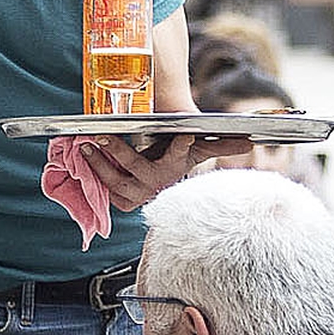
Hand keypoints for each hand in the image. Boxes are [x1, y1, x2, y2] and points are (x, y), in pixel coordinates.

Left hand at [79, 133, 251, 212]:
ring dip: (99, 165)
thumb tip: (250, 142)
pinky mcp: (124, 199)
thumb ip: (221, 144)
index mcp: (175, 166)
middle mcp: (157, 183)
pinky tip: (83, 160)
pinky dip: (94, 177)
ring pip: (117, 182)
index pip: (179, 155)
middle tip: (103, 135)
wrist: (163, 178)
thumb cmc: (178, 156)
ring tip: (86, 146)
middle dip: (119, 152)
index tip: (183, 135)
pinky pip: (107, 191)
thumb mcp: (198, 148)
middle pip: (138, 168)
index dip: (179, 147)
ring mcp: (139, 193)